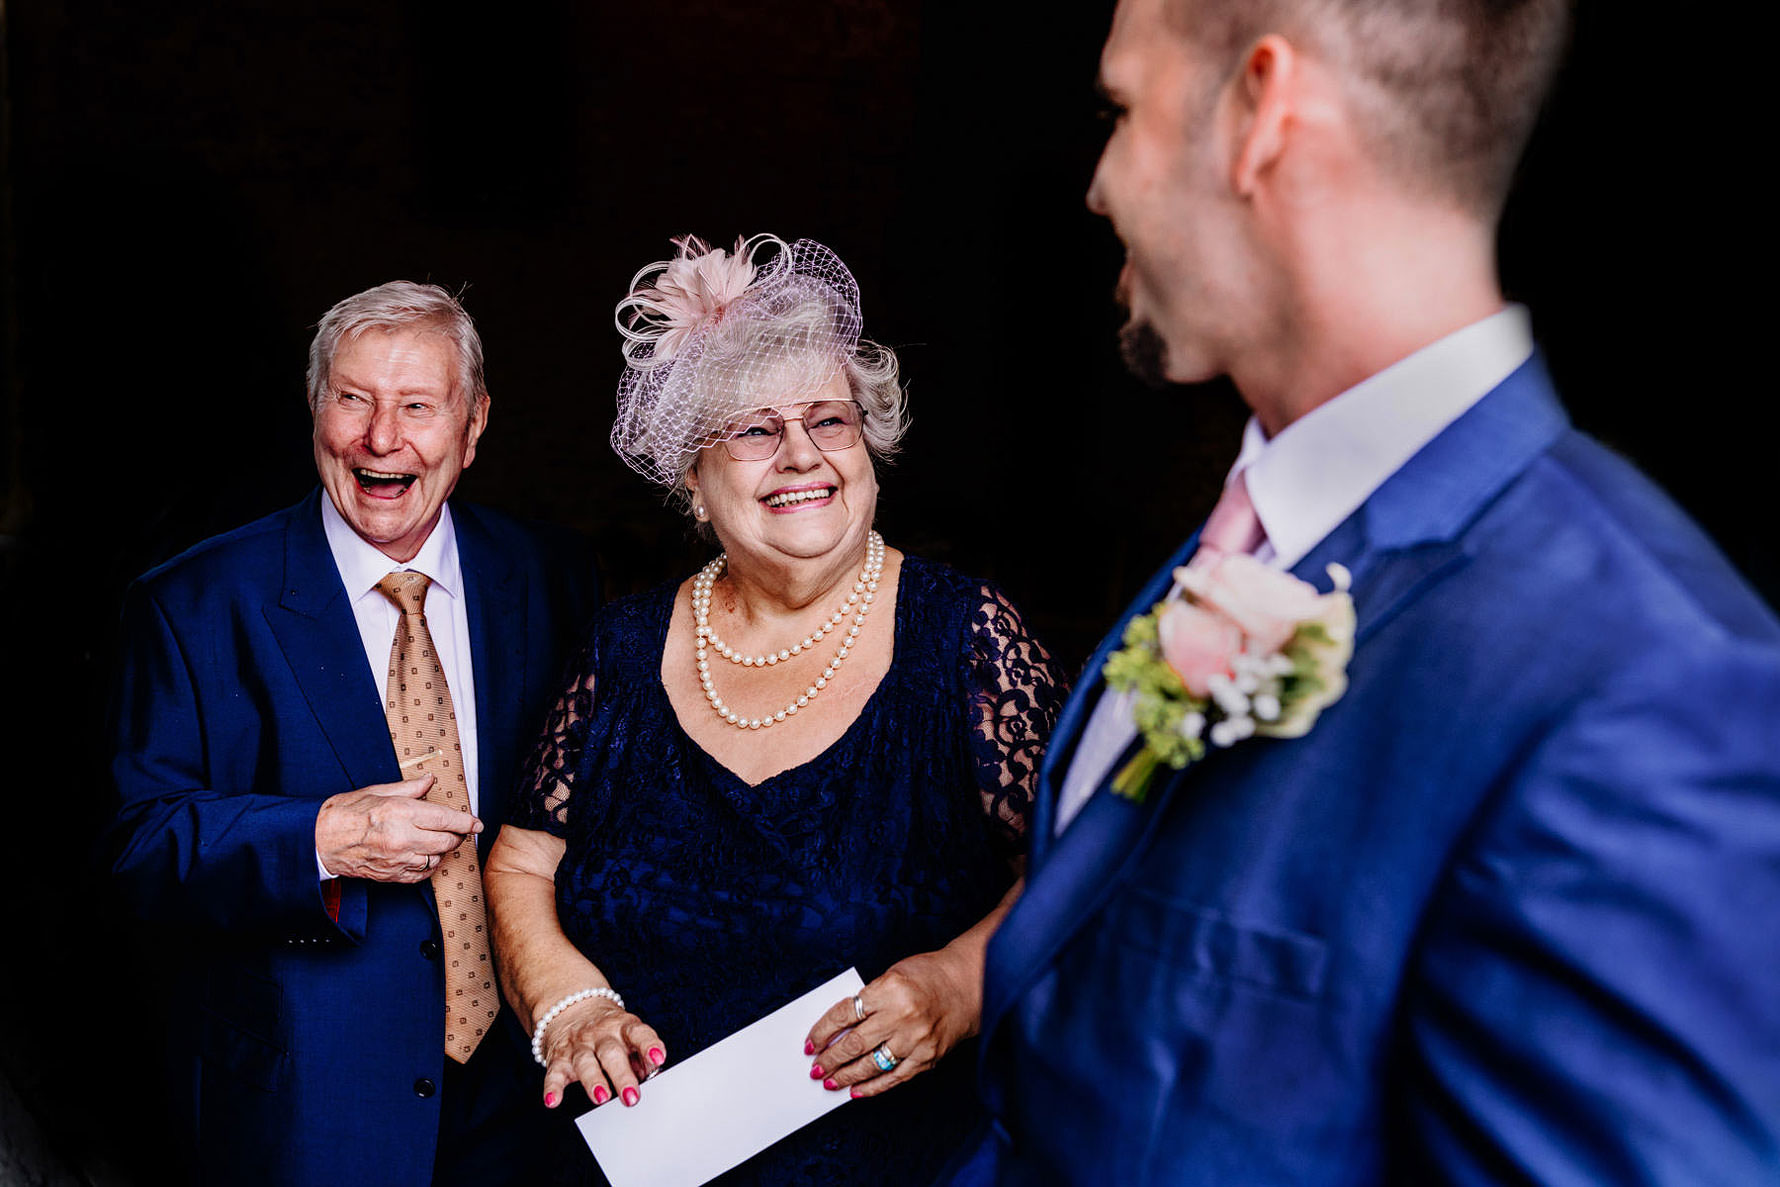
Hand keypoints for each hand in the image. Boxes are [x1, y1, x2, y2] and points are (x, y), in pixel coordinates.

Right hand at [314, 775, 480, 882]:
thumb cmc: (345, 813)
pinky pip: (421, 875)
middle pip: (447, 842)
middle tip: (454, 828)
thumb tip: (429, 781)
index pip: (447, 820)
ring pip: (437, 859)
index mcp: (402, 813)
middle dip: (456, 835)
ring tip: (434, 840)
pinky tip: (423, 855)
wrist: (319, 840)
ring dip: (441, 851)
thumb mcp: (378, 791)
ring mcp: (398, 860)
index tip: (476, 823)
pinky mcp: (391, 875)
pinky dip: (428, 866)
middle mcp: (403, 838)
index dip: (467, 822)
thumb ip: (409, 788)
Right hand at [539, 998, 666, 1110]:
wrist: (572, 1007)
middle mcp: (601, 1035)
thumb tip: (654, 1076)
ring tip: (602, 1098)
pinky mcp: (558, 1058)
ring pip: (585, 1062)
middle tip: (632, 1097)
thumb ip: (642, 1056)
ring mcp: (579, 1046)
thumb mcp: (629, 1035)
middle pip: (611, 1053)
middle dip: (622, 1076)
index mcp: (624, 1027)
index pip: (639, 1034)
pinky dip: (552, 1088)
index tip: (659, 1058)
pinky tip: (553, 1100)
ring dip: (593, 1081)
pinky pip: (554, 1073)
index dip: (649, 1045)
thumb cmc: (610, 1031)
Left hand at [803, 950, 979, 1098]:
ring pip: (872, 1065)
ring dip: (846, 1076)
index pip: (845, 1014)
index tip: (811, 1043)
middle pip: (855, 1043)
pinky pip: (894, 1077)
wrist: (970, 985)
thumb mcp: (892, 975)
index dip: (823, 1031)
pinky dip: (873, 1086)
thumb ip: (868, 1000)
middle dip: (830, 1059)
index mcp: (890, 989)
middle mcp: (902, 1016)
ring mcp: (916, 1040)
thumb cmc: (927, 976)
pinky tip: (857, 1091)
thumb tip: (838, 1030)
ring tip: (830, 1082)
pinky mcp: (927, 1057)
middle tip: (816, 1068)